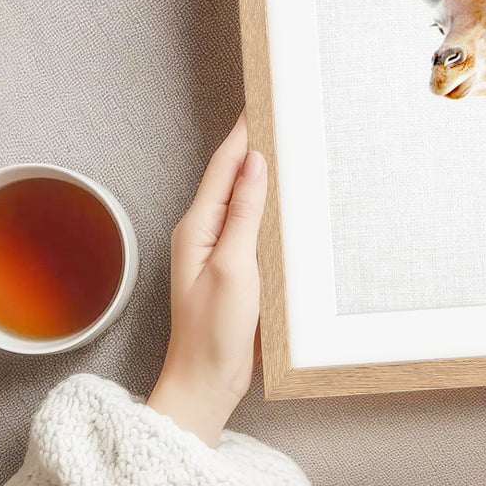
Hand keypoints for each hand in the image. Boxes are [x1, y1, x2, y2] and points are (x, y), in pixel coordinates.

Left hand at [147, 113, 267, 444]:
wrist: (206, 382)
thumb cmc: (214, 332)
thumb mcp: (234, 267)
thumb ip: (244, 213)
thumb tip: (254, 163)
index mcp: (197, 227)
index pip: (224, 166)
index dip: (243, 132)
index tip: (262, 102)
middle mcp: (204, 233)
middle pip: (232, 176)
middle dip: (254, 144)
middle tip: (281, 114)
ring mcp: (219, 250)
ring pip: (243, 198)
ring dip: (262, 172)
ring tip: (287, 145)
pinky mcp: (235, 267)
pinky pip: (251, 224)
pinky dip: (268, 204)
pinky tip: (286, 199)